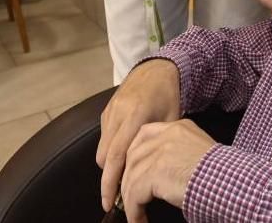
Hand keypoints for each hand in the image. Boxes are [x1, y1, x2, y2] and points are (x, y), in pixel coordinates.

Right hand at [97, 59, 180, 211]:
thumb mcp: (171, 120)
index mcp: (136, 115)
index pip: (117, 156)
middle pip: (104, 157)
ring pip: (101, 149)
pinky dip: (109, 149)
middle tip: (121, 193)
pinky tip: (123, 153)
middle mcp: (118, 113)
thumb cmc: (169, 95)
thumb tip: (151, 172)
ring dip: (109, 164)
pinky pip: (103, 136)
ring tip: (124, 174)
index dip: (110, 183)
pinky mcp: (106, 109)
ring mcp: (110, 110)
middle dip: (108, 178)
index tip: (110, 203)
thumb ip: (157, 144)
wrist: (158, 68)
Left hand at [121, 119, 215, 222]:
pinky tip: (140, 220)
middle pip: (134, 154)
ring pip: (131, 175)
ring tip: (135, 214)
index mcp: (179, 127)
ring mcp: (161, 151)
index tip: (131, 173)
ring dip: (129, 198)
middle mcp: (168, 134)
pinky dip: (134, 210)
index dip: (134, 155)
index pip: (145, 134)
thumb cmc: (220, 173)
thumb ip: (178, 152)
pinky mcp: (156, 172)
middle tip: (128, 197)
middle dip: (127, 178)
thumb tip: (159, 173)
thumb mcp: (199, 151)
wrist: (229, 182)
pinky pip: (134, 193)